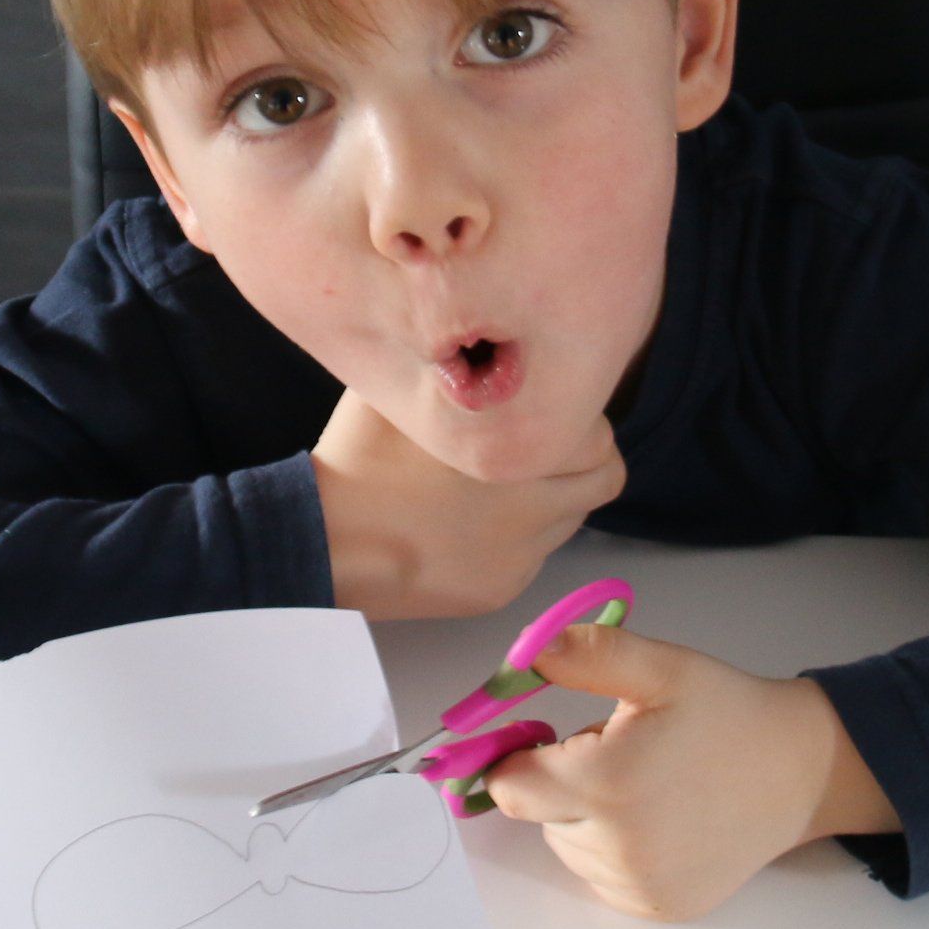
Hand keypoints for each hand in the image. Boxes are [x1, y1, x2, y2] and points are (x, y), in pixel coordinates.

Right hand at [308, 387, 626, 619]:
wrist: (324, 542)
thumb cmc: (359, 457)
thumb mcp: (405, 389)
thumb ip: (454, 367)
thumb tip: (484, 339)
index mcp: (518, 451)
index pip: (598, 433)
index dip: (576, 417)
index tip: (546, 411)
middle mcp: (534, 506)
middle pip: (603, 478)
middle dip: (580, 460)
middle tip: (542, 447)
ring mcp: (521, 555)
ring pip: (572, 519)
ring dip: (554, 498)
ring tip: (502, 484)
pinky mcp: (503, 589)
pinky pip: (535, 556)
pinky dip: (519, 537)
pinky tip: (472, 522)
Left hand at [482, 619, 900, 920]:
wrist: (800, 771)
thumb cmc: (727, 713)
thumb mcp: (662, 668)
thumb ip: (589, 654)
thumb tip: (526, 649)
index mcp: (609, 784)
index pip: (510, 787)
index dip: (516, 757)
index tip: (544, 736)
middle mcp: (618, 848)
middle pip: (536, 816)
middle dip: (559, 781)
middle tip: (619, 751)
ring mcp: (639, 886)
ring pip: (567, 846)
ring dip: (585, 817)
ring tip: (645, 784)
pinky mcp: (658, 908)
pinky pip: (600, 877)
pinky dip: (612, 849)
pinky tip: (658, 820)